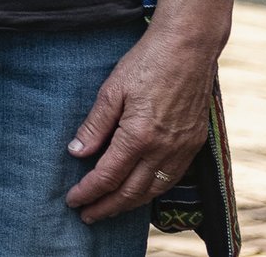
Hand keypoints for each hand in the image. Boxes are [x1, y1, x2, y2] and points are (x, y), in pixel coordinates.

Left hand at [64, 27, 216, 223]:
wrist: (187, 49)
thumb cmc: (145, 63)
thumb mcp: (111, 90)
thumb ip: (95, 125)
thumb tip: (76, 153)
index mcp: (138, 136)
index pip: (108, 175)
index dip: (88, 191)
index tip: (72, 200)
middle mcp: (163, 149)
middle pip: (131, 191)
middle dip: (107, 207)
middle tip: (86, 216)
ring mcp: (182, 149)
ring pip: (153, 190)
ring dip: (129, 204)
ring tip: (109, 209)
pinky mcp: (193, 145)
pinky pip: (171, 179)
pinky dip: (152, 192)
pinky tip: (139, 192)